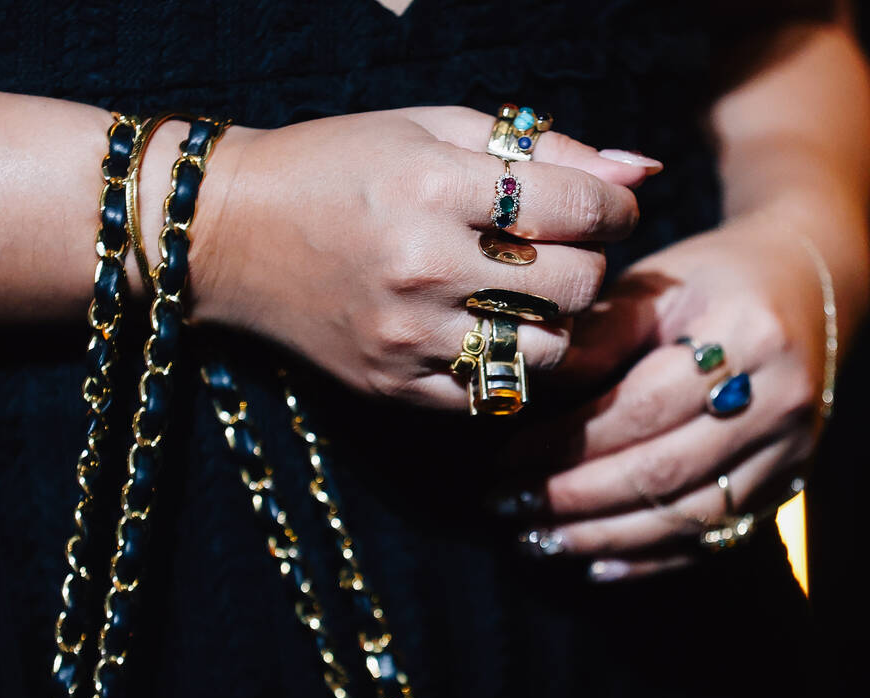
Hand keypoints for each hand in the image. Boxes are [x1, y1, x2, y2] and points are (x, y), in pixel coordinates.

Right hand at [184, 107, 654, 409]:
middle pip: (574, 285)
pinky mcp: (391, 385)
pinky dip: (508, 362)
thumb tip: (642, 173)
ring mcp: (406, 337)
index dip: (614, 208)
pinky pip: (492, 393)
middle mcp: (423, 268)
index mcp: (433, 188)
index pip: (581, 210)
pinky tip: (486, 328)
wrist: (229, 235)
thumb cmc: (333, 164)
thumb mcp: (429, 129)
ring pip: (546, 349)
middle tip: (556, 248)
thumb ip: (541, 147)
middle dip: (586, 263)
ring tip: (521, 291)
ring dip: (553, 320)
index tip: (601, 208)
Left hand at [505, 214, 832, 579]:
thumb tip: (528, 385)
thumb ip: (597, 336)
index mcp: (746, 338)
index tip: (507, 458)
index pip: (643, 408)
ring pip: (687, 517)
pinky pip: (714, 538)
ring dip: (602, 535)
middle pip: (664, 471)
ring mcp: (788, 451)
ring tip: (536, 539)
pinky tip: (594, 563)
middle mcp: (778, 401)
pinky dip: (651, 558)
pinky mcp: (785, 485)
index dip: (569, 441)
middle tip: (506, 506)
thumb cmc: (711, 281)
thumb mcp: (653, 284)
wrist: (806, 284)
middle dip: (574, 497)